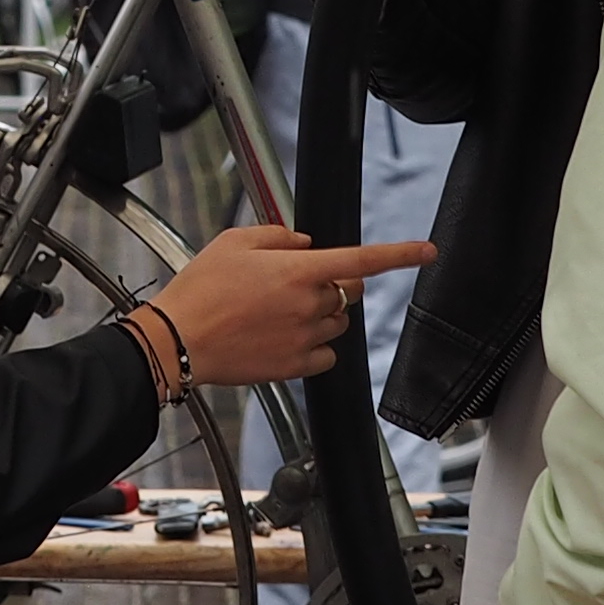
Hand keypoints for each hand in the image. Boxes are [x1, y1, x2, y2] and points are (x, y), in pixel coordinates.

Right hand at [139, 225, 437, 386]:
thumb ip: (278, 237)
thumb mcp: (234, 242)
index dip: (401, 254)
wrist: (177, 341)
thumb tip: (305, 244)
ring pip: (337, 323)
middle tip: (300, 282)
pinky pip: (326, 355)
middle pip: (349, 292)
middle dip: (337, 283)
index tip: (427, 251)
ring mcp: (305, 339)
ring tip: (277, 312)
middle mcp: (309, 306)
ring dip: (321, 314)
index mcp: (298, 271)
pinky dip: (314, 346)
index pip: (363, 260)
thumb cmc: (200, 290)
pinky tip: (281, 337)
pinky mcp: (295, 367)